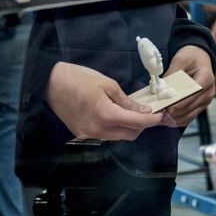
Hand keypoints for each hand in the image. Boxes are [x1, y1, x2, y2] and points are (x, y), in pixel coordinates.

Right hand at [46, 62, 170, 140]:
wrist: (50, 83)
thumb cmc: (79, 78)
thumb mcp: (108, 84)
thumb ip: (127, 100)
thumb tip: (143, 110)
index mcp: (106, 115)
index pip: (138, 123)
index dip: (154, 120)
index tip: (164, 115)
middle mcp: (98, 130)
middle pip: (131, 134)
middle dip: (143, 125)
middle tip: (150, 112)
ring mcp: (89, 134)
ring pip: (119, 137)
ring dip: (130, 128)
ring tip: (134, 112)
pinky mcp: (82, 134)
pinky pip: (106, 135)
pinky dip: (115, 128)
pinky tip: (117, 115)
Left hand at [162, 44, 215, 126]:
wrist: (199, 57)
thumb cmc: (191, 56)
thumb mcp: (179, 60)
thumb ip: (171, 75)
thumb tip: (160, 90)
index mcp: (206, 78)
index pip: (192, 95)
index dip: (179, 104)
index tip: (166, 109)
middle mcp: (209, 91)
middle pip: (190, 107)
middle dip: (173, 113)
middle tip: (158, 115)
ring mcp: (206, 100)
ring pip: (189, 115)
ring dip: (174, 119)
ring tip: (159, 119)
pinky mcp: (201, 105)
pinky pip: (189, 116)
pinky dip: (177, 120)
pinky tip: (166, 120)